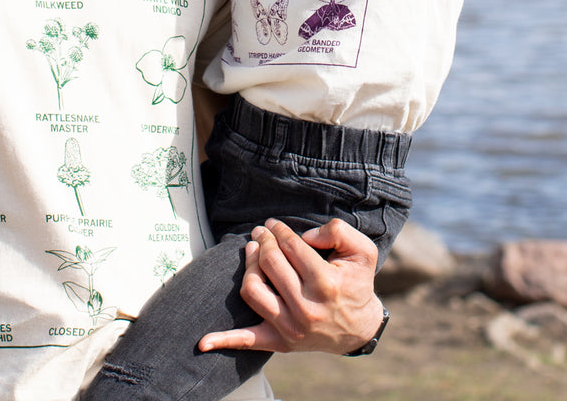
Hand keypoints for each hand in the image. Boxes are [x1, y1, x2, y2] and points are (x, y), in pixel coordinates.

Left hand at [198, 218, 384, 354]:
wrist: (358, 329)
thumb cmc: (357, 283)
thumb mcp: (363, 251)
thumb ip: (337, 231)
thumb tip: (304, 235)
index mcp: (326, 284)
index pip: (290, 246)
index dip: (279, 230)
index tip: (273, 224)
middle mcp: (306, 308)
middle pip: (270, 263)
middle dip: (263, 240)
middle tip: (261, 231)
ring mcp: (291, 328)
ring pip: (253, 290)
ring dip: (248, 266)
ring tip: (253, 251)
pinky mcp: (281, 342)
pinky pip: (248, 341)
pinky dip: (225, 340)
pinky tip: (203, 342)